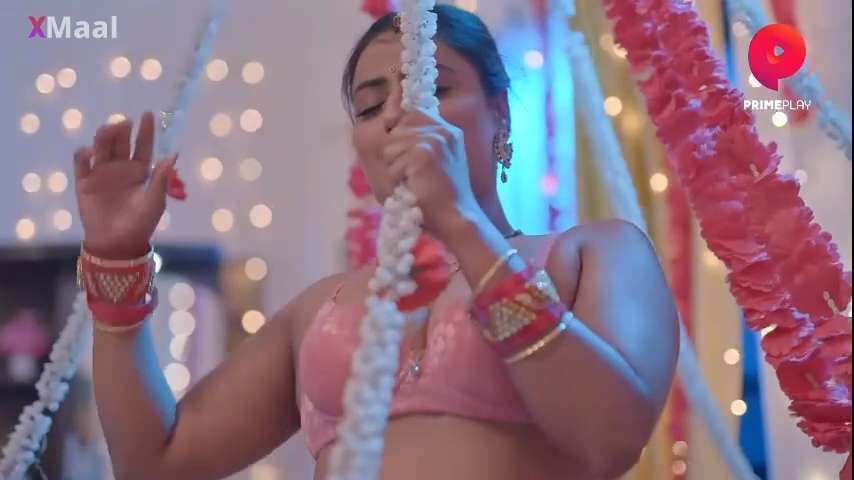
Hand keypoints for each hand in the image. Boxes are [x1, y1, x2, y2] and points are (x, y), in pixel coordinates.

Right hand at [73, 111, 178, 258]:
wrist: (117, 243)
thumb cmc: (141, 223)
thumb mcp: (155, 201)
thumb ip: (161, 178)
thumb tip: (174, 154)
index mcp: (140, 170)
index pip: (143, 146)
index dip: (145, 131)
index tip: (147, 114)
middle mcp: (121, 167)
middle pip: (120, 143)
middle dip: (122, 130)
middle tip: (124, 121)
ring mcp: (102, 173)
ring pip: (101, 148)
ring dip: (104, 137)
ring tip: (109, 129)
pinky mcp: (85, 182)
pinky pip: (82, 163)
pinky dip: (84, 155)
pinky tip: (89, 152)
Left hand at [384, 108, 481, 233]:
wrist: (456, 216)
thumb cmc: (442, 194)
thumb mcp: (435, 158)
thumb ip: (417, 138)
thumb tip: (388, 118)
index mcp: (448, 130)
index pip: (412, 113)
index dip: (400, 128)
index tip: (406, 149)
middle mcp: (442, 130)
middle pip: (397, 130)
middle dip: (397, 154)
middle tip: (414, 173)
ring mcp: (433, 141)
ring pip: (390, 148)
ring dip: (396, 169)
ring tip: (415, 181)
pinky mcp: (423, 156)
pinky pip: (393, 165)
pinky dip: (397, 181)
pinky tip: (414, 188)